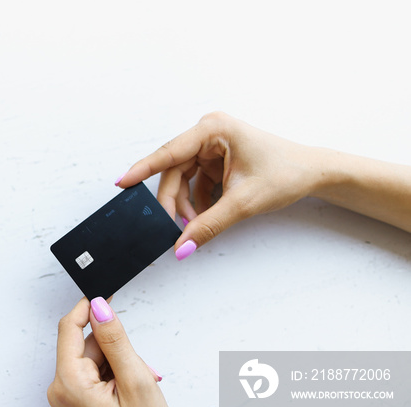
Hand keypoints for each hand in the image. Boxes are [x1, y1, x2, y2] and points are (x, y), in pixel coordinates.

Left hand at [47, 297, 175, 406]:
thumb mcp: (136, 382)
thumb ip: (116, 340)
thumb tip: (101, 308)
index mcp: (69, 383)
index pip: (70, 328)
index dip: (90, 307)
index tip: (107, 294)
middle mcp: (61, 389)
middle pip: (85, 343)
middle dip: (115, 347)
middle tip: (139, 367)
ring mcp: (68, 396)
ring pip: (93, 357)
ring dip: (118, 362)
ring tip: (137, 387)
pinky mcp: (78, 400)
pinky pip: (94, 372)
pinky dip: (115, 374)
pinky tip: (129, 392)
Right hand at [116, 111, 326, 258]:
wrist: (313, 172)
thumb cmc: (286, 172)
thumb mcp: (244, 202)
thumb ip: (209, 224)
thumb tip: (181, 246)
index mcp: (214, 129)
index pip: (169, 153)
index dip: (142, 170)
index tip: (122, 183)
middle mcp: (208, 132)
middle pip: (174, 171)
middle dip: (175, 202)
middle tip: (173, 229)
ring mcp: (211, 145)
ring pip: (182, 179)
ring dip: (187, 205)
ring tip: (197, 224)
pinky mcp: (214, 158)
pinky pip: (194, 183)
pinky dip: (197, 202)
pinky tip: (206, 216)